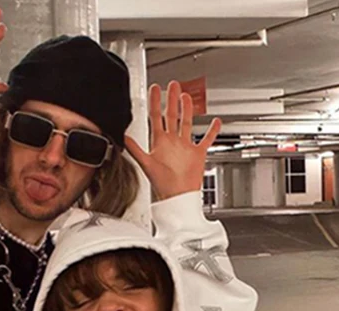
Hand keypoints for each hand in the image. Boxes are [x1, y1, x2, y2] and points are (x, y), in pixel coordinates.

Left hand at [124, 81, 221, 200]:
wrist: (178, 198)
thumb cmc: (162, 185)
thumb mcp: (146, 164)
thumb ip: (135, 149)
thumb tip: (123, 137)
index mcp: (160, 143)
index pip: (156, 117)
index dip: (155, 102)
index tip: (154, 88)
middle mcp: (172, 143)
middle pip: (172, 116)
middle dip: (171, 100)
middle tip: (172, 85)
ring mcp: (185, 147)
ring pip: (186, 123)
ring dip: (187, 109)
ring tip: (186, 96)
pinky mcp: (197, 154)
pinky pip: (206, 139)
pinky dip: (212, 131)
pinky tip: (215, 122)